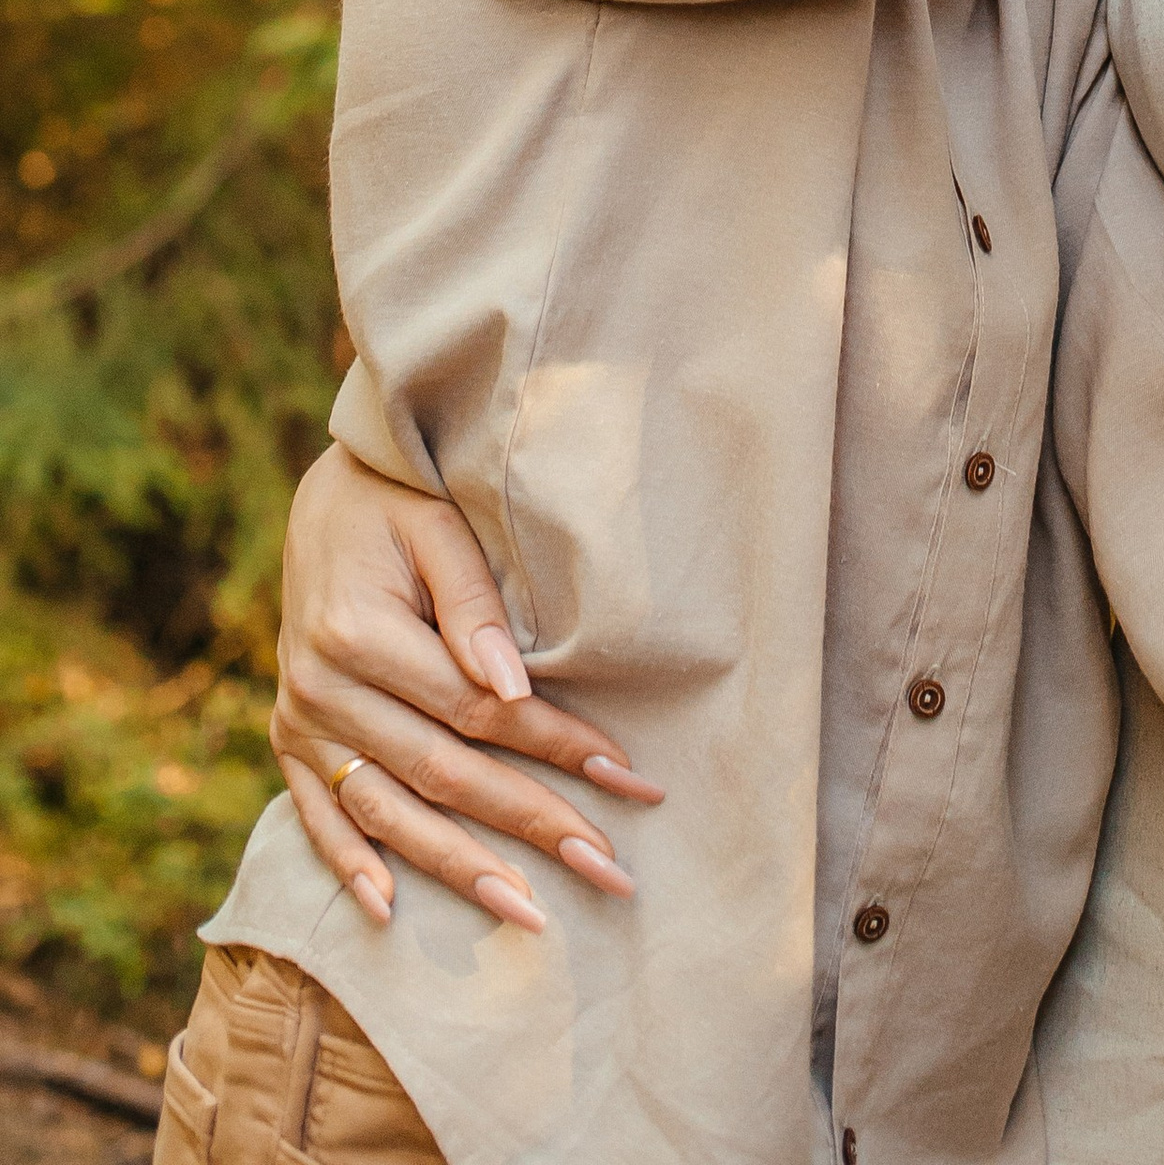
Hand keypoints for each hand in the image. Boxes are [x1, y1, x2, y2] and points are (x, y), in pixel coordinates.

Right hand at [272, 446, 663, 927]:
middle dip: (530, 825)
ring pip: (389, 813)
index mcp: (359, 635)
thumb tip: (513, 689)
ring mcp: (300, 722)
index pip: (478, 711)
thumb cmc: (399, 502)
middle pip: (443, 774)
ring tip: (528, 914)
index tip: (624, 774)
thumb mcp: (438, 528)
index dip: (553, 744)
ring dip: (459, 869)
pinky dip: (351, 866)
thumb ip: (473, 606)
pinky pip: (317, 817)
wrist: (322, 499)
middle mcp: (322, 690)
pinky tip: (389, 913)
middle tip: (606, 869)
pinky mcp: (288, 739)